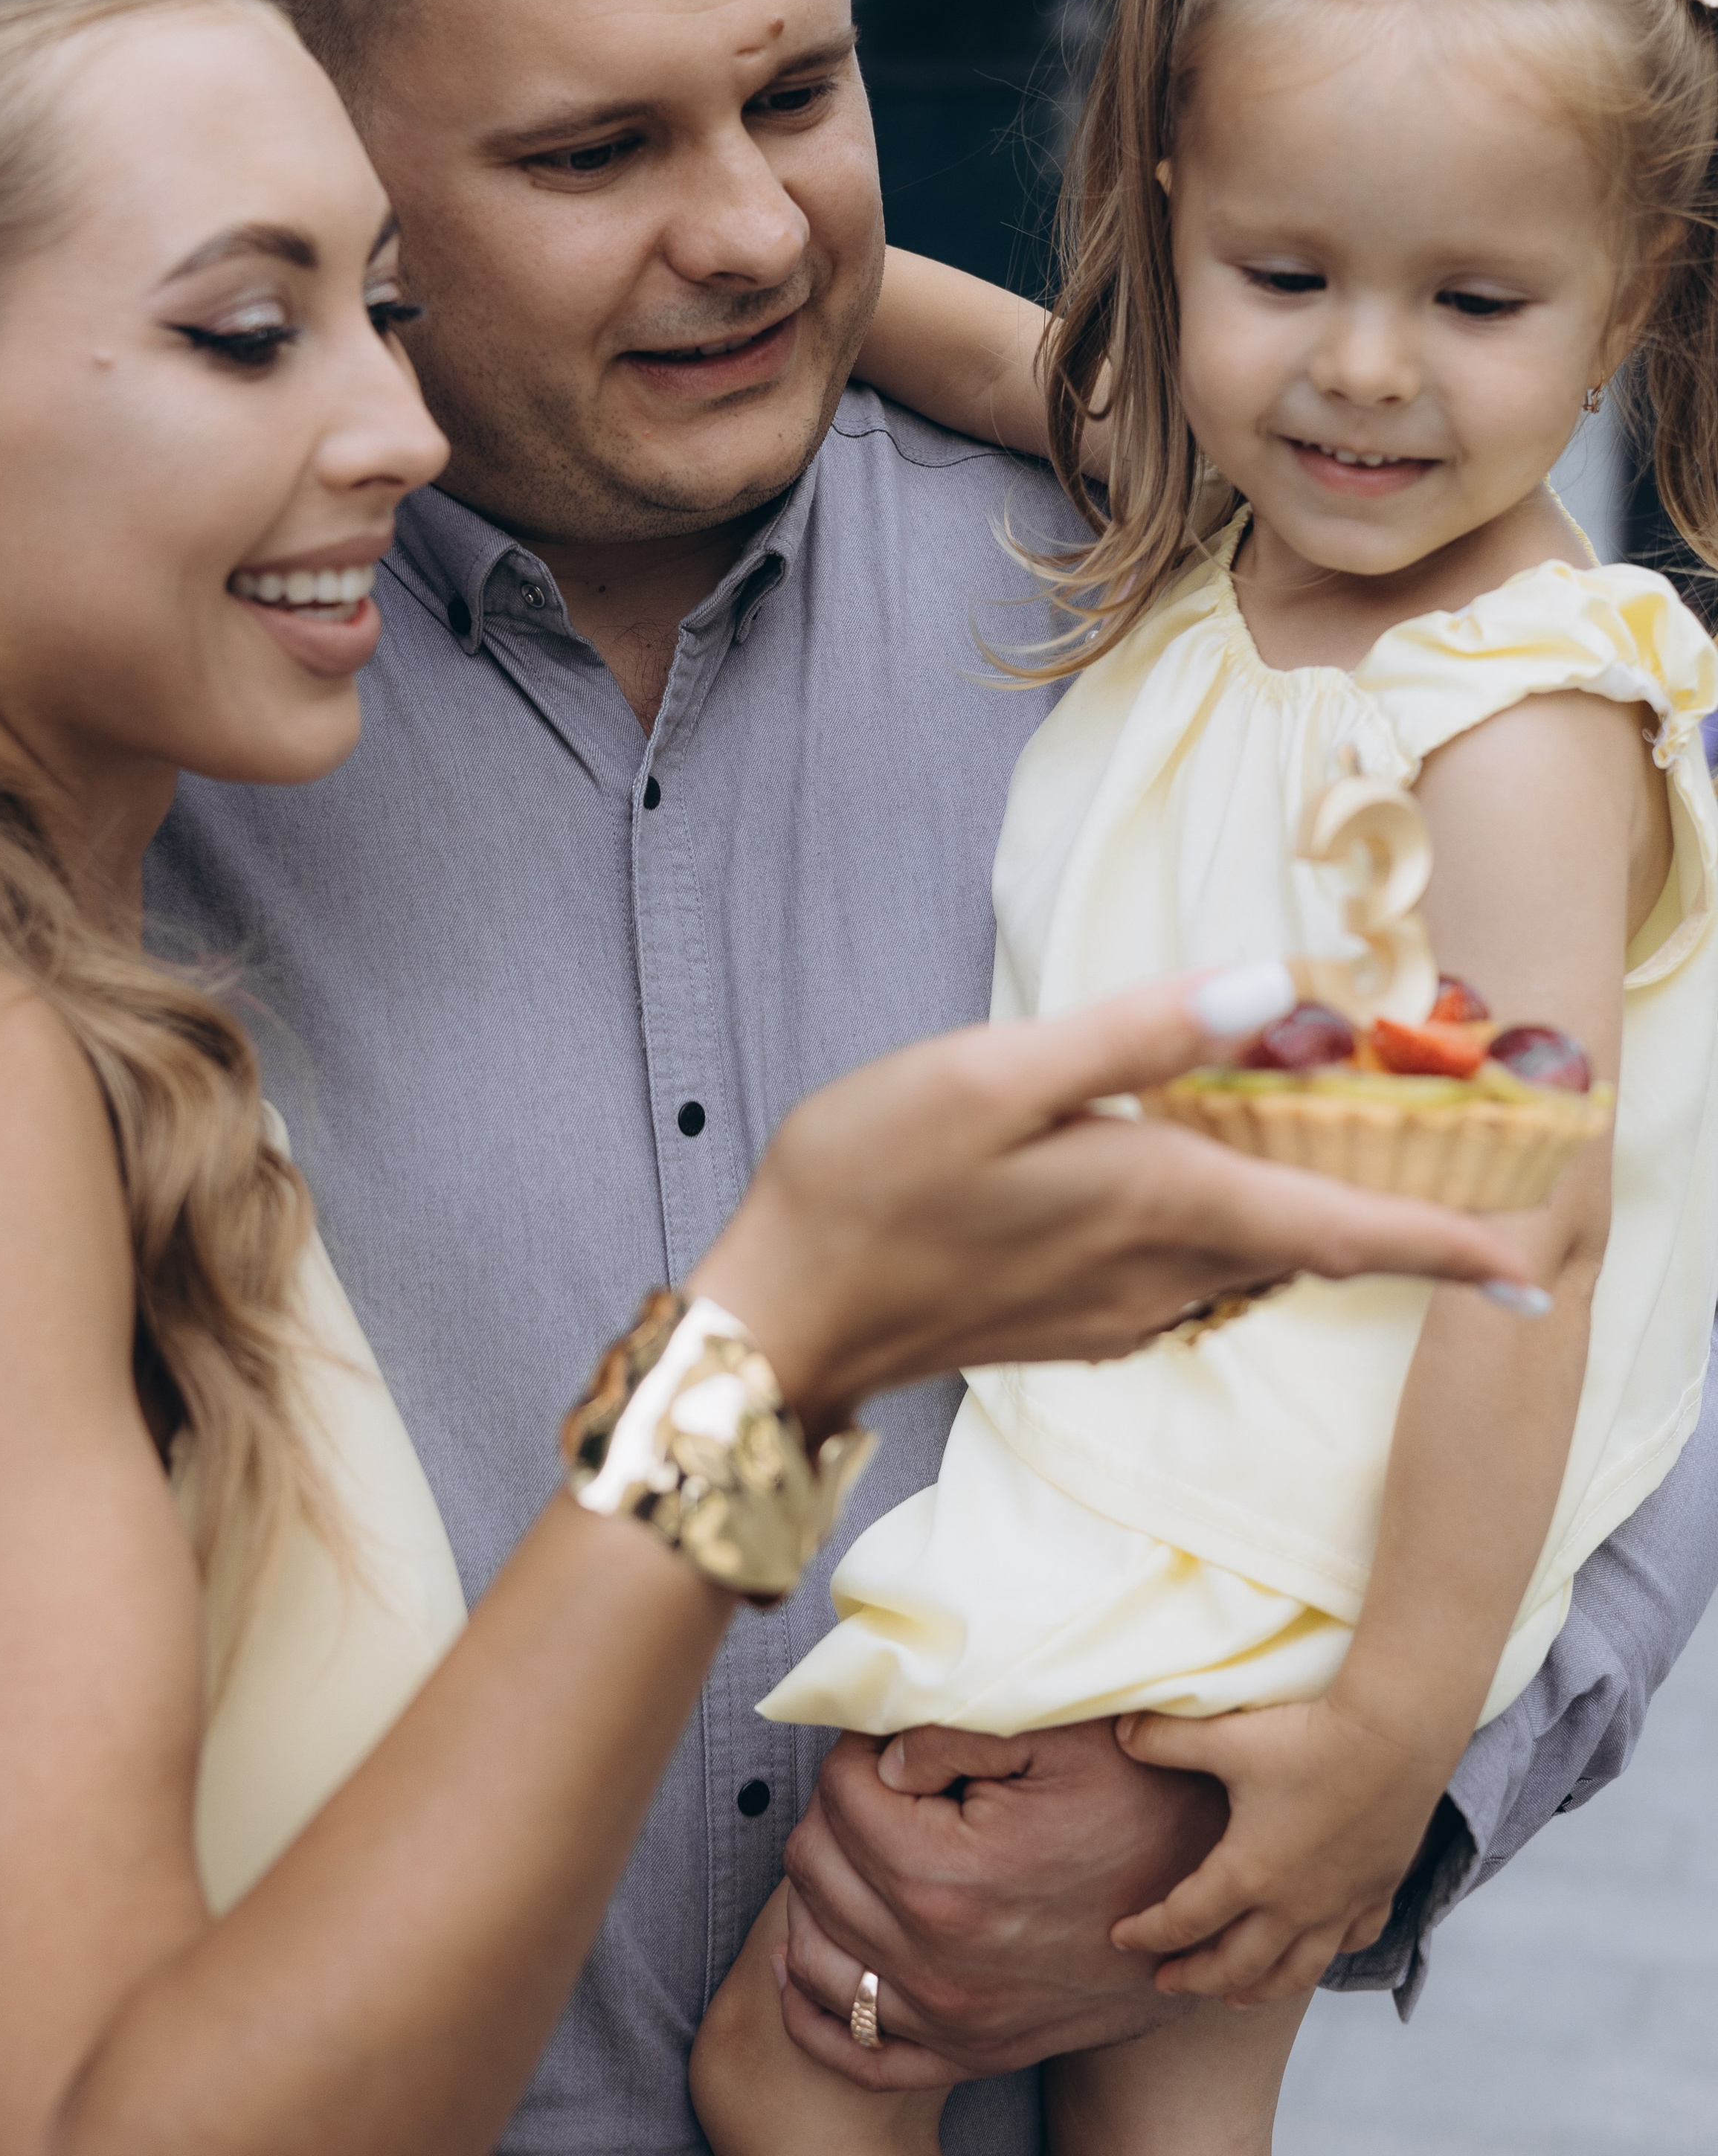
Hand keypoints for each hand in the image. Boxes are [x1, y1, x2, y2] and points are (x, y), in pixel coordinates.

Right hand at [696, 968, 1534, 1435]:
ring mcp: (1122, 1311)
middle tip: (1451, 1161)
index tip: (1534, 1264)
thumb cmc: (871, 1178)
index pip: (1344, 1230)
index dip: (1447, 1246)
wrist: (781, 1318)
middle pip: (1313, 1245)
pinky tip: (1200, 1178)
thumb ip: (1134, 1035)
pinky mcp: (1080, 1325)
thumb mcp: (993, 1076)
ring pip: (1256, 1261)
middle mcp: (1163, 1273)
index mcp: (1158, 1203)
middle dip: (1392, 1214)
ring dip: (1312, 1217)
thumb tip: (1269, 991)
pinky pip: (1196, 1276)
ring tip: (1336, 1147)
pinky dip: (1236, 1228)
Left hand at [772, 1720, 1227, 2087]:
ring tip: (863, 1845)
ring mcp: (950, 2020)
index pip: (840, 1791)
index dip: (860, 1747)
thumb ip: (952, 1730)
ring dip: (820, 1890)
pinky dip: (816, 2004)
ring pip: (814, 1950)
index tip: (895, 1739)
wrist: (1209, 1898)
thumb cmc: (1140, 1803)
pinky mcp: (968, 2053)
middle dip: (835, 1809)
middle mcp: (936, 1961)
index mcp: (948, 1876)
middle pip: (815, 1864)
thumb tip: (881, 1756)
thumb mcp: (1059, 1735)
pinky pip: (853, 2049)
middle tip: (883, 1782)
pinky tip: (816, 1953)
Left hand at [1109, 1694, 1449, 2003]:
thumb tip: (1119, 1733)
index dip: (1147, 1933)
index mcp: (1249, 1873)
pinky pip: (1351, 1941)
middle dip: (1196, 1978)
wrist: (1395, 1736)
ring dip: (1260, 1989)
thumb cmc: (1308, 1737)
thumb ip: (1166, 1739)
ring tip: (1235, 1998)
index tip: (1119, 1939)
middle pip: (1237, 1963)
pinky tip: (1316, 1954)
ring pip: (1296, 1971)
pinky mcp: (1378, 1890)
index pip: (1184, 1920)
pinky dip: (1327, 1956)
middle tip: (1166, 1984)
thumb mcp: (1226, 1737)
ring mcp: (1340, 1904)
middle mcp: (1295, 1905)